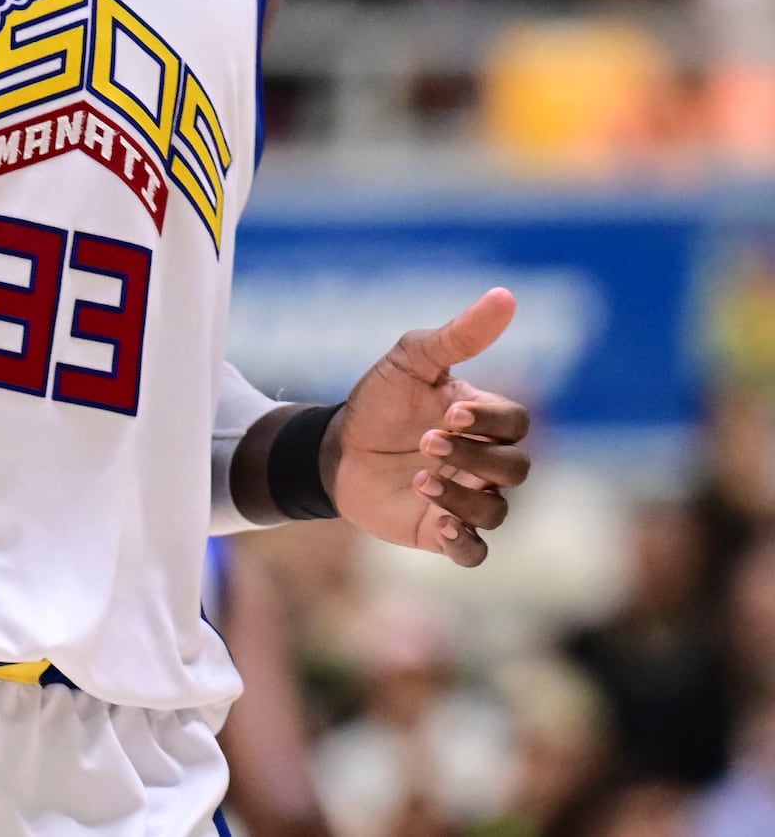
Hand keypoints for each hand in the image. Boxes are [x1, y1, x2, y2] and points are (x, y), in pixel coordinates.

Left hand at [328, 288, 531, 567]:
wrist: (332, 448)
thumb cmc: (377, 402)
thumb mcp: (410, 361)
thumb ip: (458, 335)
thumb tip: (506, 295)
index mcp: (482, 421)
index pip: (516, 423)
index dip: (491, 420)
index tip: (449, 412)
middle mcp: (483, 463)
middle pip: (515, 468)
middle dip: (474, 457)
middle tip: (426, 442)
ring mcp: (465, 499)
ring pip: (498, 511)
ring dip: (463, 499)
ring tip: (418, 479)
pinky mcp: (440, 532)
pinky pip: (475, 552)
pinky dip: (464, 542)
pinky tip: (438, 523)